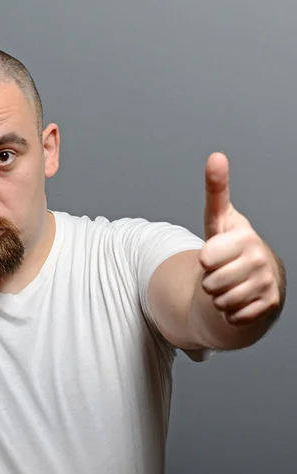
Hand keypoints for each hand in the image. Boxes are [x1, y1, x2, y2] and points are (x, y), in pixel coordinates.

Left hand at [199, 152, 279, 326]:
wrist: (253, 274)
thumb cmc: (230, 243)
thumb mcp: (219, 217)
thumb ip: (216, 190)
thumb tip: (216, 156)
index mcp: (246, 238)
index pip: (207, 258)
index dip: (204, 258)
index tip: (213, 252)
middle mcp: (260, 260)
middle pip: (210, 283)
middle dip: (209, 280)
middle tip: (220, 270)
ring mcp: (267, 284)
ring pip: (220, 302)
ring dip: (217, 296)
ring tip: (228, 283)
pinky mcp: (269, 305)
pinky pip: (233, 317)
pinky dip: (229, 312)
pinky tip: (238, 298)